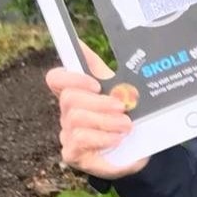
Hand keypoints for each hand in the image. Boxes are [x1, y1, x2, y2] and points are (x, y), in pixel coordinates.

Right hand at [44, 41, 148, 178]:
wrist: (139, 149)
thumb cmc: (125, 117)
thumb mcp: (117, 89)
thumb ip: (99, 68)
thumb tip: (79, 42)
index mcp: (76, 93)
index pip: (56, 79)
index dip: (72, 78)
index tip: (96, 84)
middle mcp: (67, 113)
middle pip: (69, 98)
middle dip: (99, 102)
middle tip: (122, 107)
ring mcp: (67, 134)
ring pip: (76, 118)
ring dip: (106, 121)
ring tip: (126, 125)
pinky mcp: (72, 154)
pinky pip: (80, 140)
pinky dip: (102, 138)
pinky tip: (117, 139)